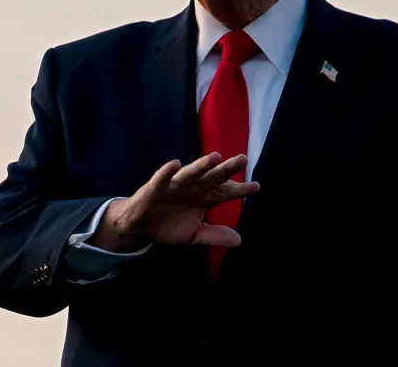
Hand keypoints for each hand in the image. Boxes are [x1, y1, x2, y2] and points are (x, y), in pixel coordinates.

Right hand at [90, 153, 259, 251]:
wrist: (140, 227)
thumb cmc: (169, 225)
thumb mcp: (194, 234)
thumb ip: (214, 235)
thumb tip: (239, 240)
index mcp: (204, 198)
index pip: (225, 192)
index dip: (240, 189)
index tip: (256, 187)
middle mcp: (193, 188)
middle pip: (213, 177)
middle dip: (226, 169)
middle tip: (242, 159)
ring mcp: (175, 185)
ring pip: (191, 173)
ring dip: (202, 165)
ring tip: (215, 157)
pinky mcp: (155, 187)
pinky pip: (162, 178)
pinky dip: (167, 171)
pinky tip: (176, 164)